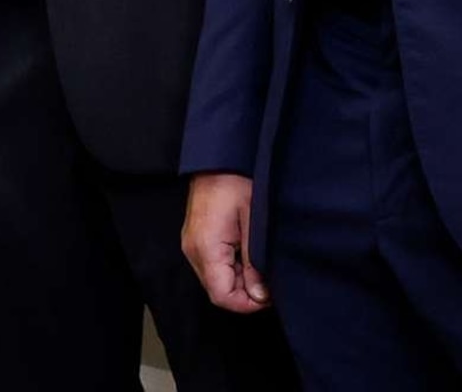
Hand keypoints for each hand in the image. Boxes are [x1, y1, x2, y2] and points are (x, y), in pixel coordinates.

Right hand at [181, 171, 268, 312]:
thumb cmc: (238, 182)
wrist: (219, 157)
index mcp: (206, 249)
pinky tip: (248, 253)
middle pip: (217, 290)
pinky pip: (212, 265)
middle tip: (269, 279)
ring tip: (261, 264)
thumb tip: (259, 294)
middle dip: (245, 292)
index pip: (222, 296)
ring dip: (239, 279)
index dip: (247, 303)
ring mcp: (192, 245)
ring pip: (215, 279)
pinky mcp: (196, 239)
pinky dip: (231, 267)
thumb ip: (255, 261)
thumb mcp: (254, 222)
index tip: (269, 295)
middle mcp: (193, 252)